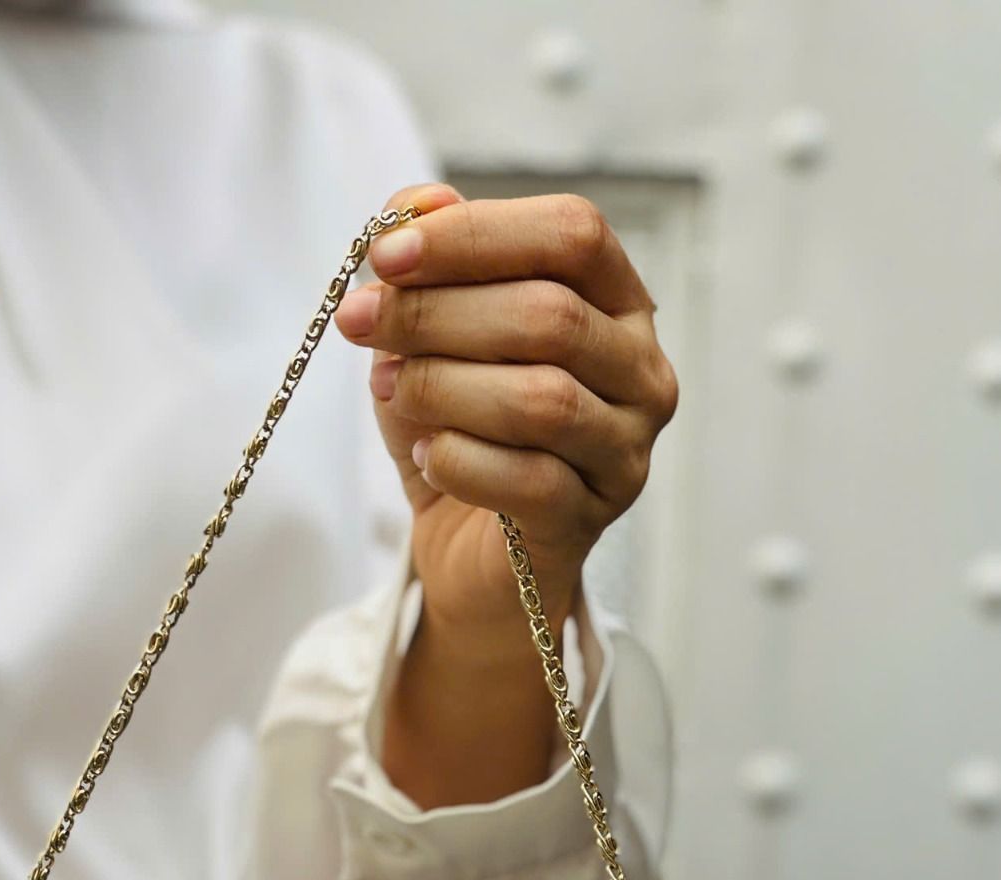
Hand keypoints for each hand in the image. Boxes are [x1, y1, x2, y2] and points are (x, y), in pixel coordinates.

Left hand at [335, 183, 677, 651]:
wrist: (468, 555)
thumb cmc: (458, 429)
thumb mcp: (432, 337)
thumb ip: (431, 264)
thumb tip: (413, 203)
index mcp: (617, 302)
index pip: (571, 234)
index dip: (476, 235)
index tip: (384, 255)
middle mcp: (641, 371)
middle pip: (550, 315)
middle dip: (437, 314)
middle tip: (359, 323)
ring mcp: (625, 451)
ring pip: (542, 399)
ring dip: (443, 387)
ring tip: (392, 392)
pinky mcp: (589, 521)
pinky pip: (528, 480)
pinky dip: (460, 460)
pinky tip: (426, 456)